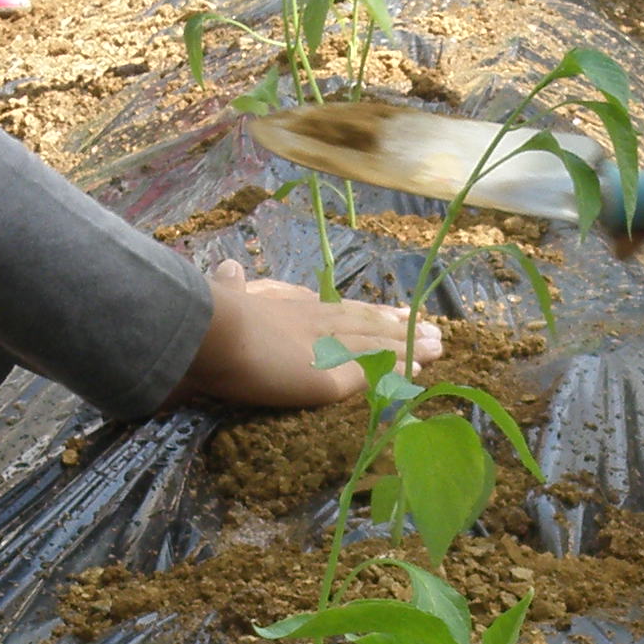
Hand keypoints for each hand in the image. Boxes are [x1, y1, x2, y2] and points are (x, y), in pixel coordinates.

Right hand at [176, 260, 442, 408]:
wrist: (208, 332)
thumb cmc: (207, 317)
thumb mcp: (221, 295)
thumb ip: (228, 285)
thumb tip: (227, 266)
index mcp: (288, 309)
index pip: (336, 310)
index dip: (365, 313)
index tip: (388, 313)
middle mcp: (314, 322)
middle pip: (366, 323)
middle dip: (397, 326)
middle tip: (431, 328)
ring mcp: (325, 348)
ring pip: (376, 344)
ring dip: (407, 345)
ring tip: (436, 346)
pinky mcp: (328, 377)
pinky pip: (371, 373)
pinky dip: (394, 372)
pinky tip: (417, 374)